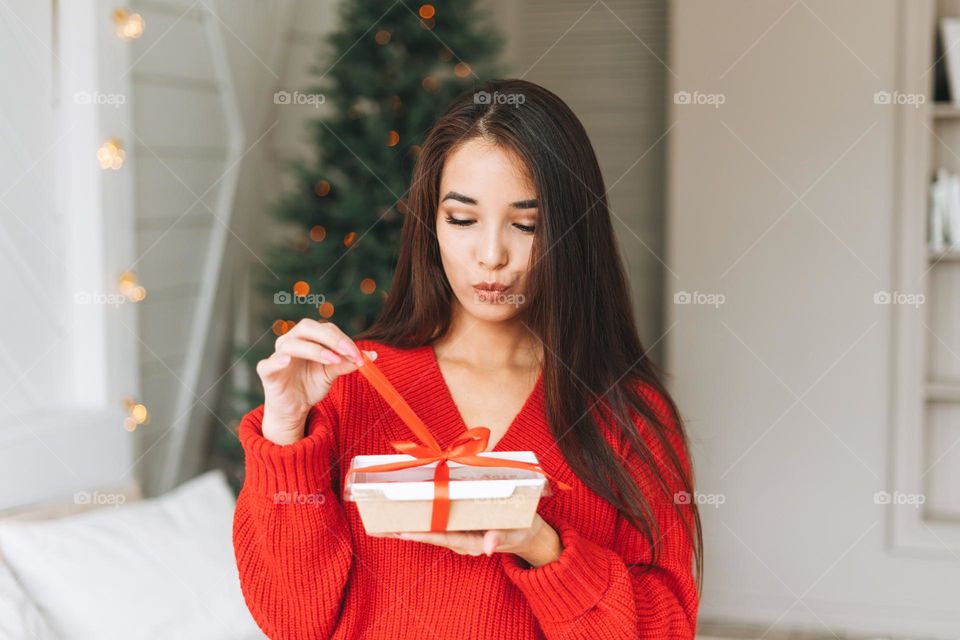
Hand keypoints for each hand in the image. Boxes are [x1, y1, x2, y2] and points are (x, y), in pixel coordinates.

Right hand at [256, 319, 376, 444]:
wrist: (294, 408)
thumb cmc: (311, 385)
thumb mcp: (331, 373)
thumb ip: (347, 363)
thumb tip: (372, 356)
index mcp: (308, 337)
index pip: (326, 329)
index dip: (343, 339)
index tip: (359, 355)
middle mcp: (291, 341)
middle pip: (307, 328)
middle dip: (331, 338)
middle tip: (348, 352)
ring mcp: (277, 355)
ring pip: (291, 344)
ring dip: (314, 350)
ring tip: (332, 360)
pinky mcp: (266, 372)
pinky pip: (269, 363)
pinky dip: (278, 360)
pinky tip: (288, 360)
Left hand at [370, 514, 562, 567]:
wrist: (527, 532)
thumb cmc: (520, 529)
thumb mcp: (513, 532)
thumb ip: (499, 537)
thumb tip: (487, 547)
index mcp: (470, 541)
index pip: (440, 537)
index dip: (421, 534)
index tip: (401, 532)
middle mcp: (460, 538)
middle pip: (428, 534)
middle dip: (404, 530)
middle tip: (379, 526)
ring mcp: (458, 532)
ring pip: (429, 528)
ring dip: (407, 524)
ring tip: (383, 521)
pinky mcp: (458, 524)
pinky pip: (437, 522)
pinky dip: (420, 516)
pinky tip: (405, 510)